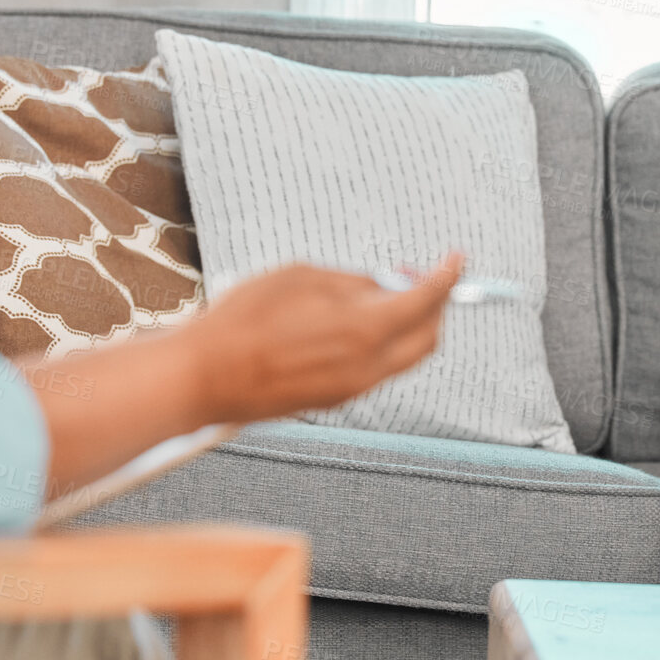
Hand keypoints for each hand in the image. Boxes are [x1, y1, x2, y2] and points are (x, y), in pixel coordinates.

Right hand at [186, 252, 464, 423]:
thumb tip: (380, 286)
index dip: (447, 276)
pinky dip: (380, 344)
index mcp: (365, 330)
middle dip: (433, 305)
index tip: (456, 258)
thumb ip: (352, 282)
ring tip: (376, 296)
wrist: (203, 378)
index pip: (427, 301)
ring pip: (403, 357)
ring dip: (406, 326)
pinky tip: (350, 324)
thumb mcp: (301, 277)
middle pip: (427, 338)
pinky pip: (376, 370)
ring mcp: (354, 389)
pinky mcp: (335, 400)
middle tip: (414, 276)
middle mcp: (369, 366)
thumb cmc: (243, 320)